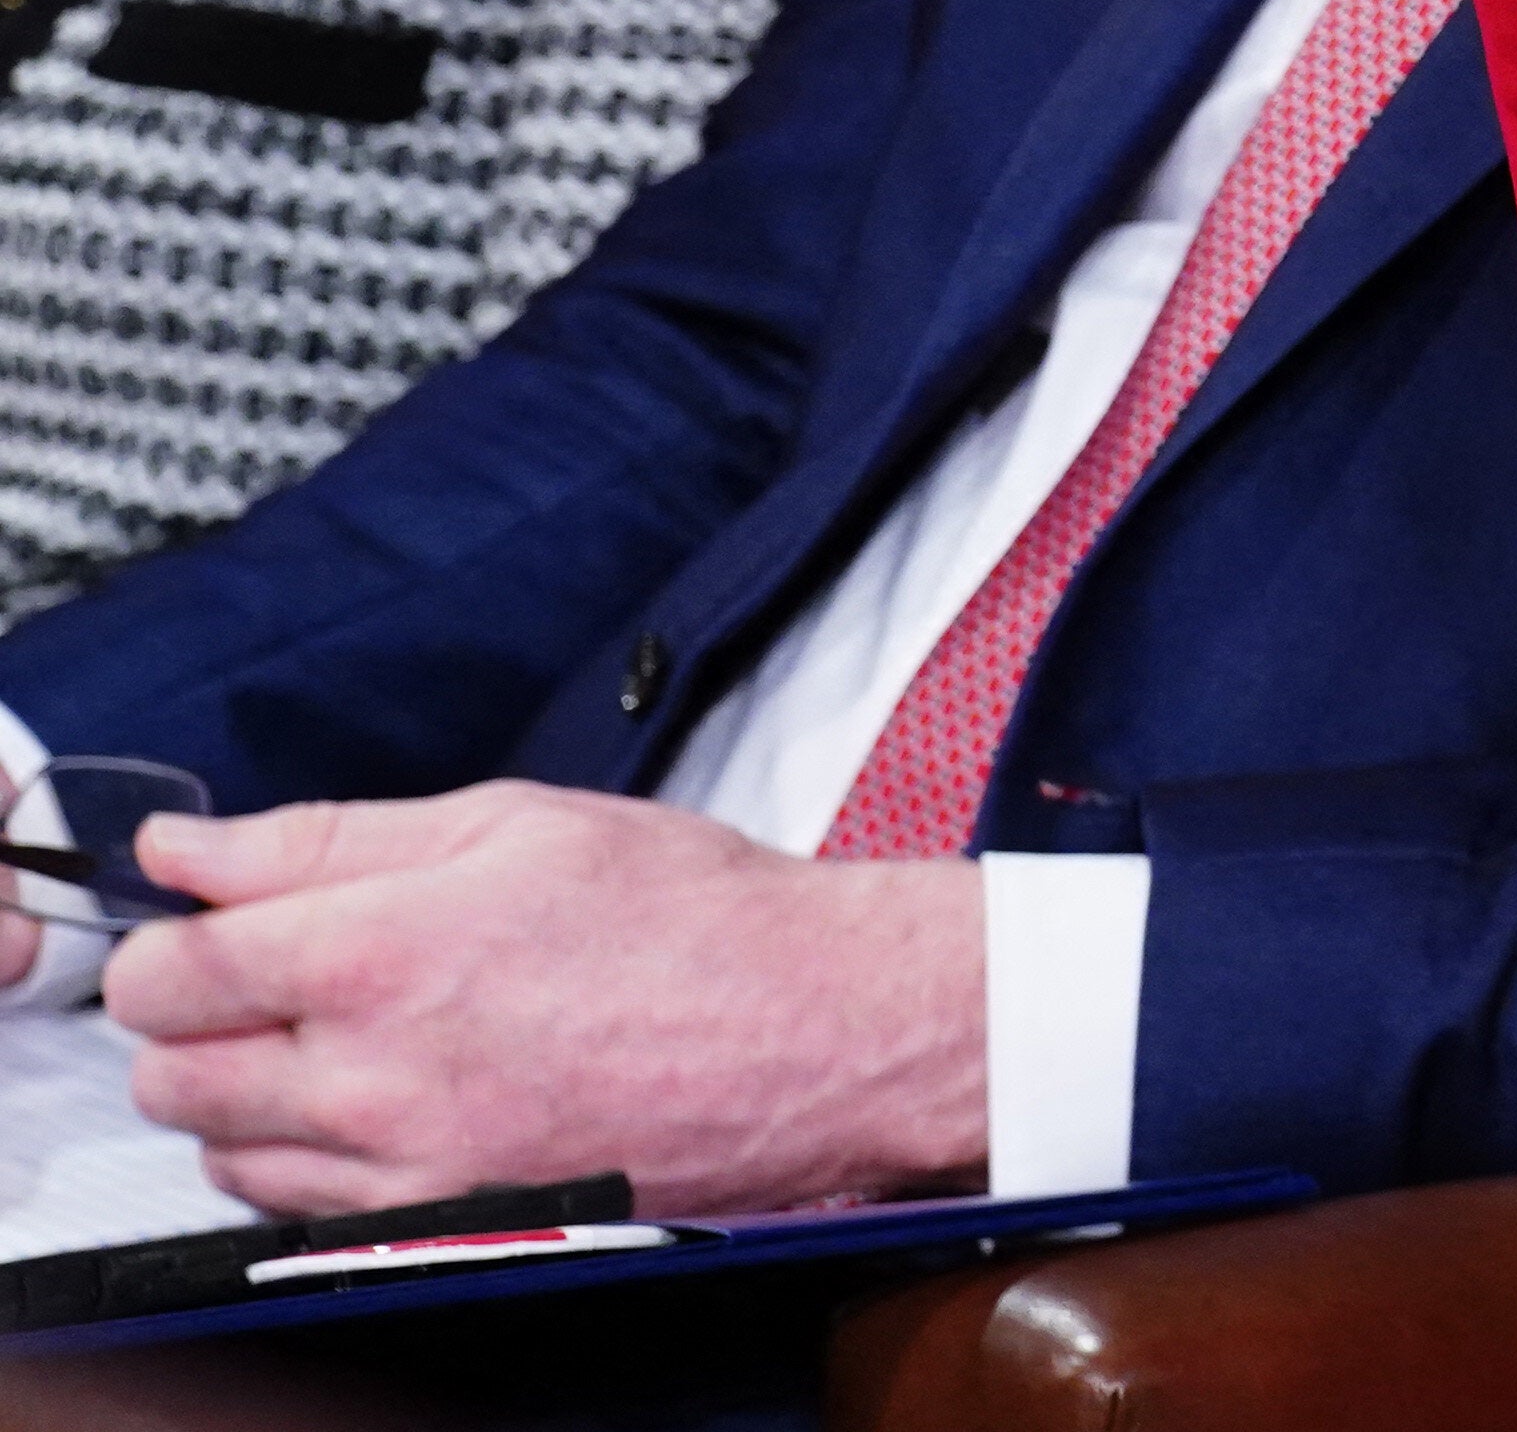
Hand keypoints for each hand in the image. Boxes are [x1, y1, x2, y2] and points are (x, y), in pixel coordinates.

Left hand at [102, 786, 982, 1218]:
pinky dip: (310, 1158)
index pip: (166, 970)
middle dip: (202, 1017)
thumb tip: (185, 849)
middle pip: (169, 1071)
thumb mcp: (514, 821)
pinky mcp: (441, 1226)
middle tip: (285, 974)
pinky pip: (298, 1208)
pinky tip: (389, 1098)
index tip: (219, 921)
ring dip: (252, 1092)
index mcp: (381, 952)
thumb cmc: (694, 916)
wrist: (820, 1031)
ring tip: (352, 1036)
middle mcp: (373, 1077)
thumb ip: (327, 838)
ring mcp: (404, 1167)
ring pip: (220, 1150)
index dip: (177, 934)